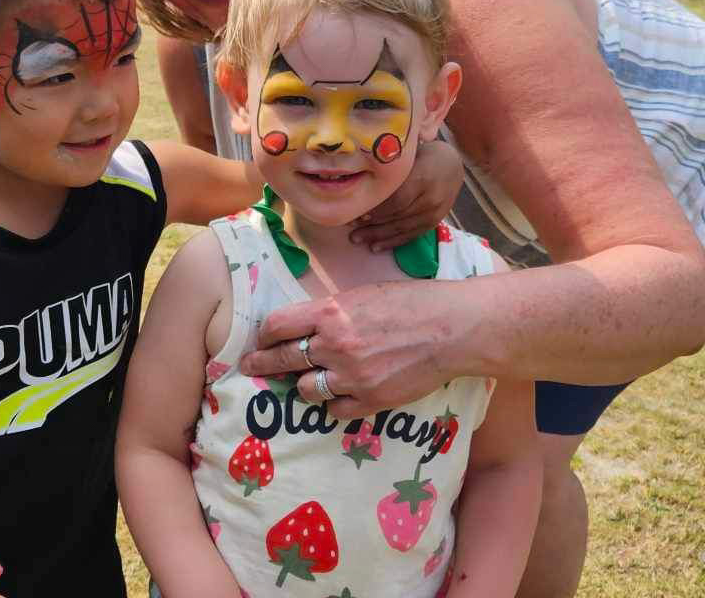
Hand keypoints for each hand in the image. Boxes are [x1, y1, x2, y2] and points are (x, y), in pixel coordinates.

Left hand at [239, 280, 479, 418]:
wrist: (453, 329)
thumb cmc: (413, 303)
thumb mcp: (364, 294)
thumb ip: (332, 311)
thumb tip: (306, 324)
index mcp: (331, 312)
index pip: (277, 326)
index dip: (264, 335)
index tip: (262, 340)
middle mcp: (335, 345)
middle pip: (283, 359)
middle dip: (262, 364)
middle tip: (251, 367)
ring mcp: (352, 376)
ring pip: (306, 390)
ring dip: (305, 385)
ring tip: (310, 380)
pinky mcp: (371, 399)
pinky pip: (336, 410)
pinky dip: (334, 404)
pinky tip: (340, 395)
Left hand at [349, 140, 463, 251]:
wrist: (452, 164)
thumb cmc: (423, 155)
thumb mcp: (408, 155)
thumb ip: (391, 169)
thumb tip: (359, 179)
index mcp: (423, 178)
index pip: (397, 199)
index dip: (377, 210)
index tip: (357, 213)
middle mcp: (431, 199)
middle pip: (397, 216)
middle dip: (372, 225)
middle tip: (350, 229)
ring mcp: (434, 213)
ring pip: (402, 228)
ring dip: (378, 236)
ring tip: (357, 239)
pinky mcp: (434, 223)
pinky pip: (411, 235)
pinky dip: (392, 242)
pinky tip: (376, 247)